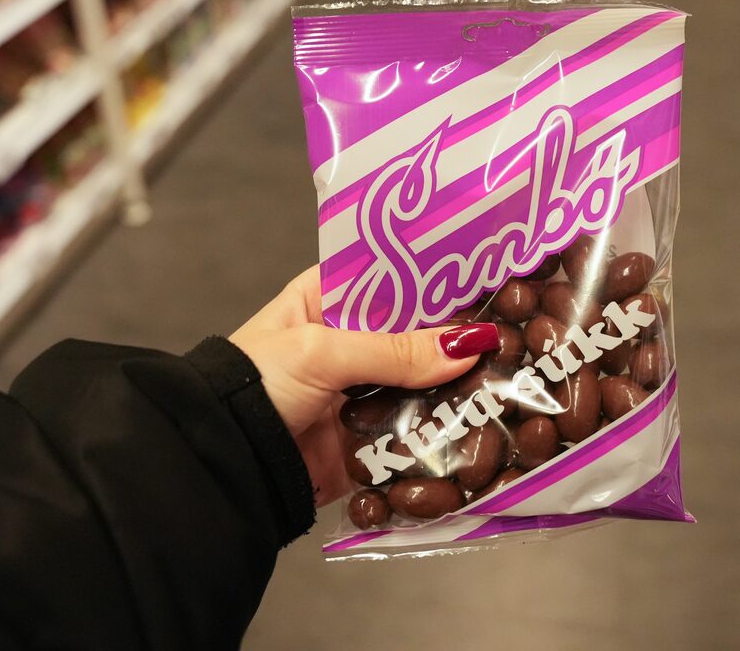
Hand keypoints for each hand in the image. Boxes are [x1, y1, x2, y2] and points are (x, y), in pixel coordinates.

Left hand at [229, 266, 498, 506]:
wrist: (222, 465)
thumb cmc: (255, 386)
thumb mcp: (321, 352)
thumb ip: (395, 350)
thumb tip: (471, 345)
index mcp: (327, 301)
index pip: (394, 276)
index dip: (438, 276)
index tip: (490, 273)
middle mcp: (348, 343)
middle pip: (416, 334)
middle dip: (458, 338)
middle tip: (517, 331)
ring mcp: (361, 395)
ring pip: (423, 385)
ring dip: (458, 387)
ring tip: (513, 377)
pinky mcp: (370, 442)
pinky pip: (415, 434)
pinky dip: (443, 432)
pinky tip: (486, 424)